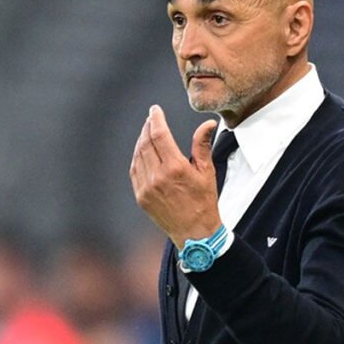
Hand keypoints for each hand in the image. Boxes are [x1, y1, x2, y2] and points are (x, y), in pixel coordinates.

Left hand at [130, 105, 221, 247]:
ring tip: (147, 132)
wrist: (194, 233)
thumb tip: (208, 123)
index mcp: (175, 168)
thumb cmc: (204, 202)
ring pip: (138, 155)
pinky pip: (135, 170)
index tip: (155, 110)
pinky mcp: (141, 197)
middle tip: (151, 118)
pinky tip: (142, 151)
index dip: (155, 119)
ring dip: (141, 140)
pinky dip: (137, 157)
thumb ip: (202, 145)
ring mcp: (147, 187)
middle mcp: (158, 176)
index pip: (159, 135)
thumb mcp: (207, 172)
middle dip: (147, 127)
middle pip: (146, 143)